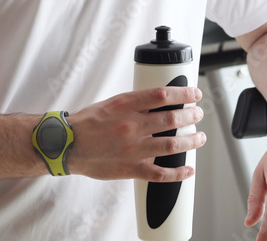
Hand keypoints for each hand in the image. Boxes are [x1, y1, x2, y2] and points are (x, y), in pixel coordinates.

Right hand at [68, 87, 205, 181]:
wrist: (66, 145)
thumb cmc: (88, 123)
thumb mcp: (111, 103)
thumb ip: (135, 104)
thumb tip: (161, 102)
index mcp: (126, 105)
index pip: (162, 95)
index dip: (184, 93)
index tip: (195, 93)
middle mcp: (131, 126)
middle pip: (171, 118)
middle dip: (191, 115)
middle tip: (198, 114)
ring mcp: (132, 149)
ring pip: (172, 145)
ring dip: (191, 141)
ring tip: (200, 138)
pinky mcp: (130, 169)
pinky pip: (160, 173)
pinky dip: (178, 173)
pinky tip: (188, 170)